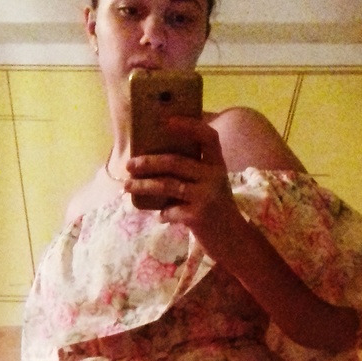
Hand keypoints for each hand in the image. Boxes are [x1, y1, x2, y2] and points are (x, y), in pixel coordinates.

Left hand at [124, 116, 244, 248]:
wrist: (234, 240)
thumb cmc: (216, 209)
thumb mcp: (212, 185)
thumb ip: (194, 172)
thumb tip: (155, 162)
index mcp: (217, 165)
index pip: (208, 137)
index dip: (188, 126)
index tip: (166, 120)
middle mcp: (213, 177)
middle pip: (175, 162)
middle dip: (148, 162)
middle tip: (129, 164)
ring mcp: (206, 196)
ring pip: (167, 185)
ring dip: (143, 186)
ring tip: (127, 186)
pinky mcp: (198, 216)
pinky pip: (170, 210)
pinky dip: (162, 214)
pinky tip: (160, 216)